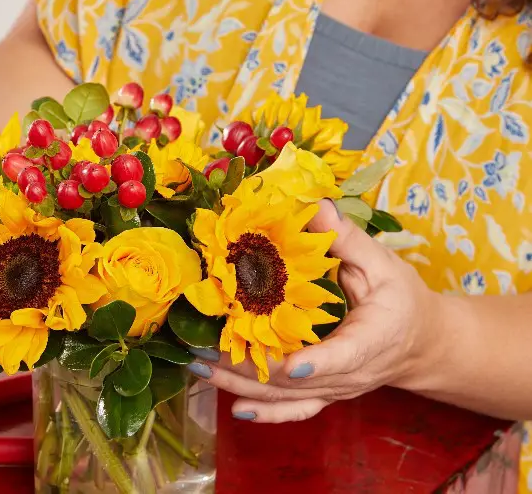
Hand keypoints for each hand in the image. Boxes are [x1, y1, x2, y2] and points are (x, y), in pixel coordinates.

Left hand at [189, 199, 444, 422]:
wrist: (420, 342)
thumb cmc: (401, 298)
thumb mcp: (383, 264)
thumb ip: (348, 239)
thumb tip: (315, 206)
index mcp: (373, 338)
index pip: (344, 356)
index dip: (316, 363)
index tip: (289, 365)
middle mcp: (352, 373)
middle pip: (297, 380)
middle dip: (249, 366)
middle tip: (203, 348)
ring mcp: (335, 388)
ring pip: (285, 396)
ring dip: (240, 384)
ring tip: (199, 366)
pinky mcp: (324, 394)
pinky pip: (294, 410)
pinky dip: (266, 412)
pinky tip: (235, 408)